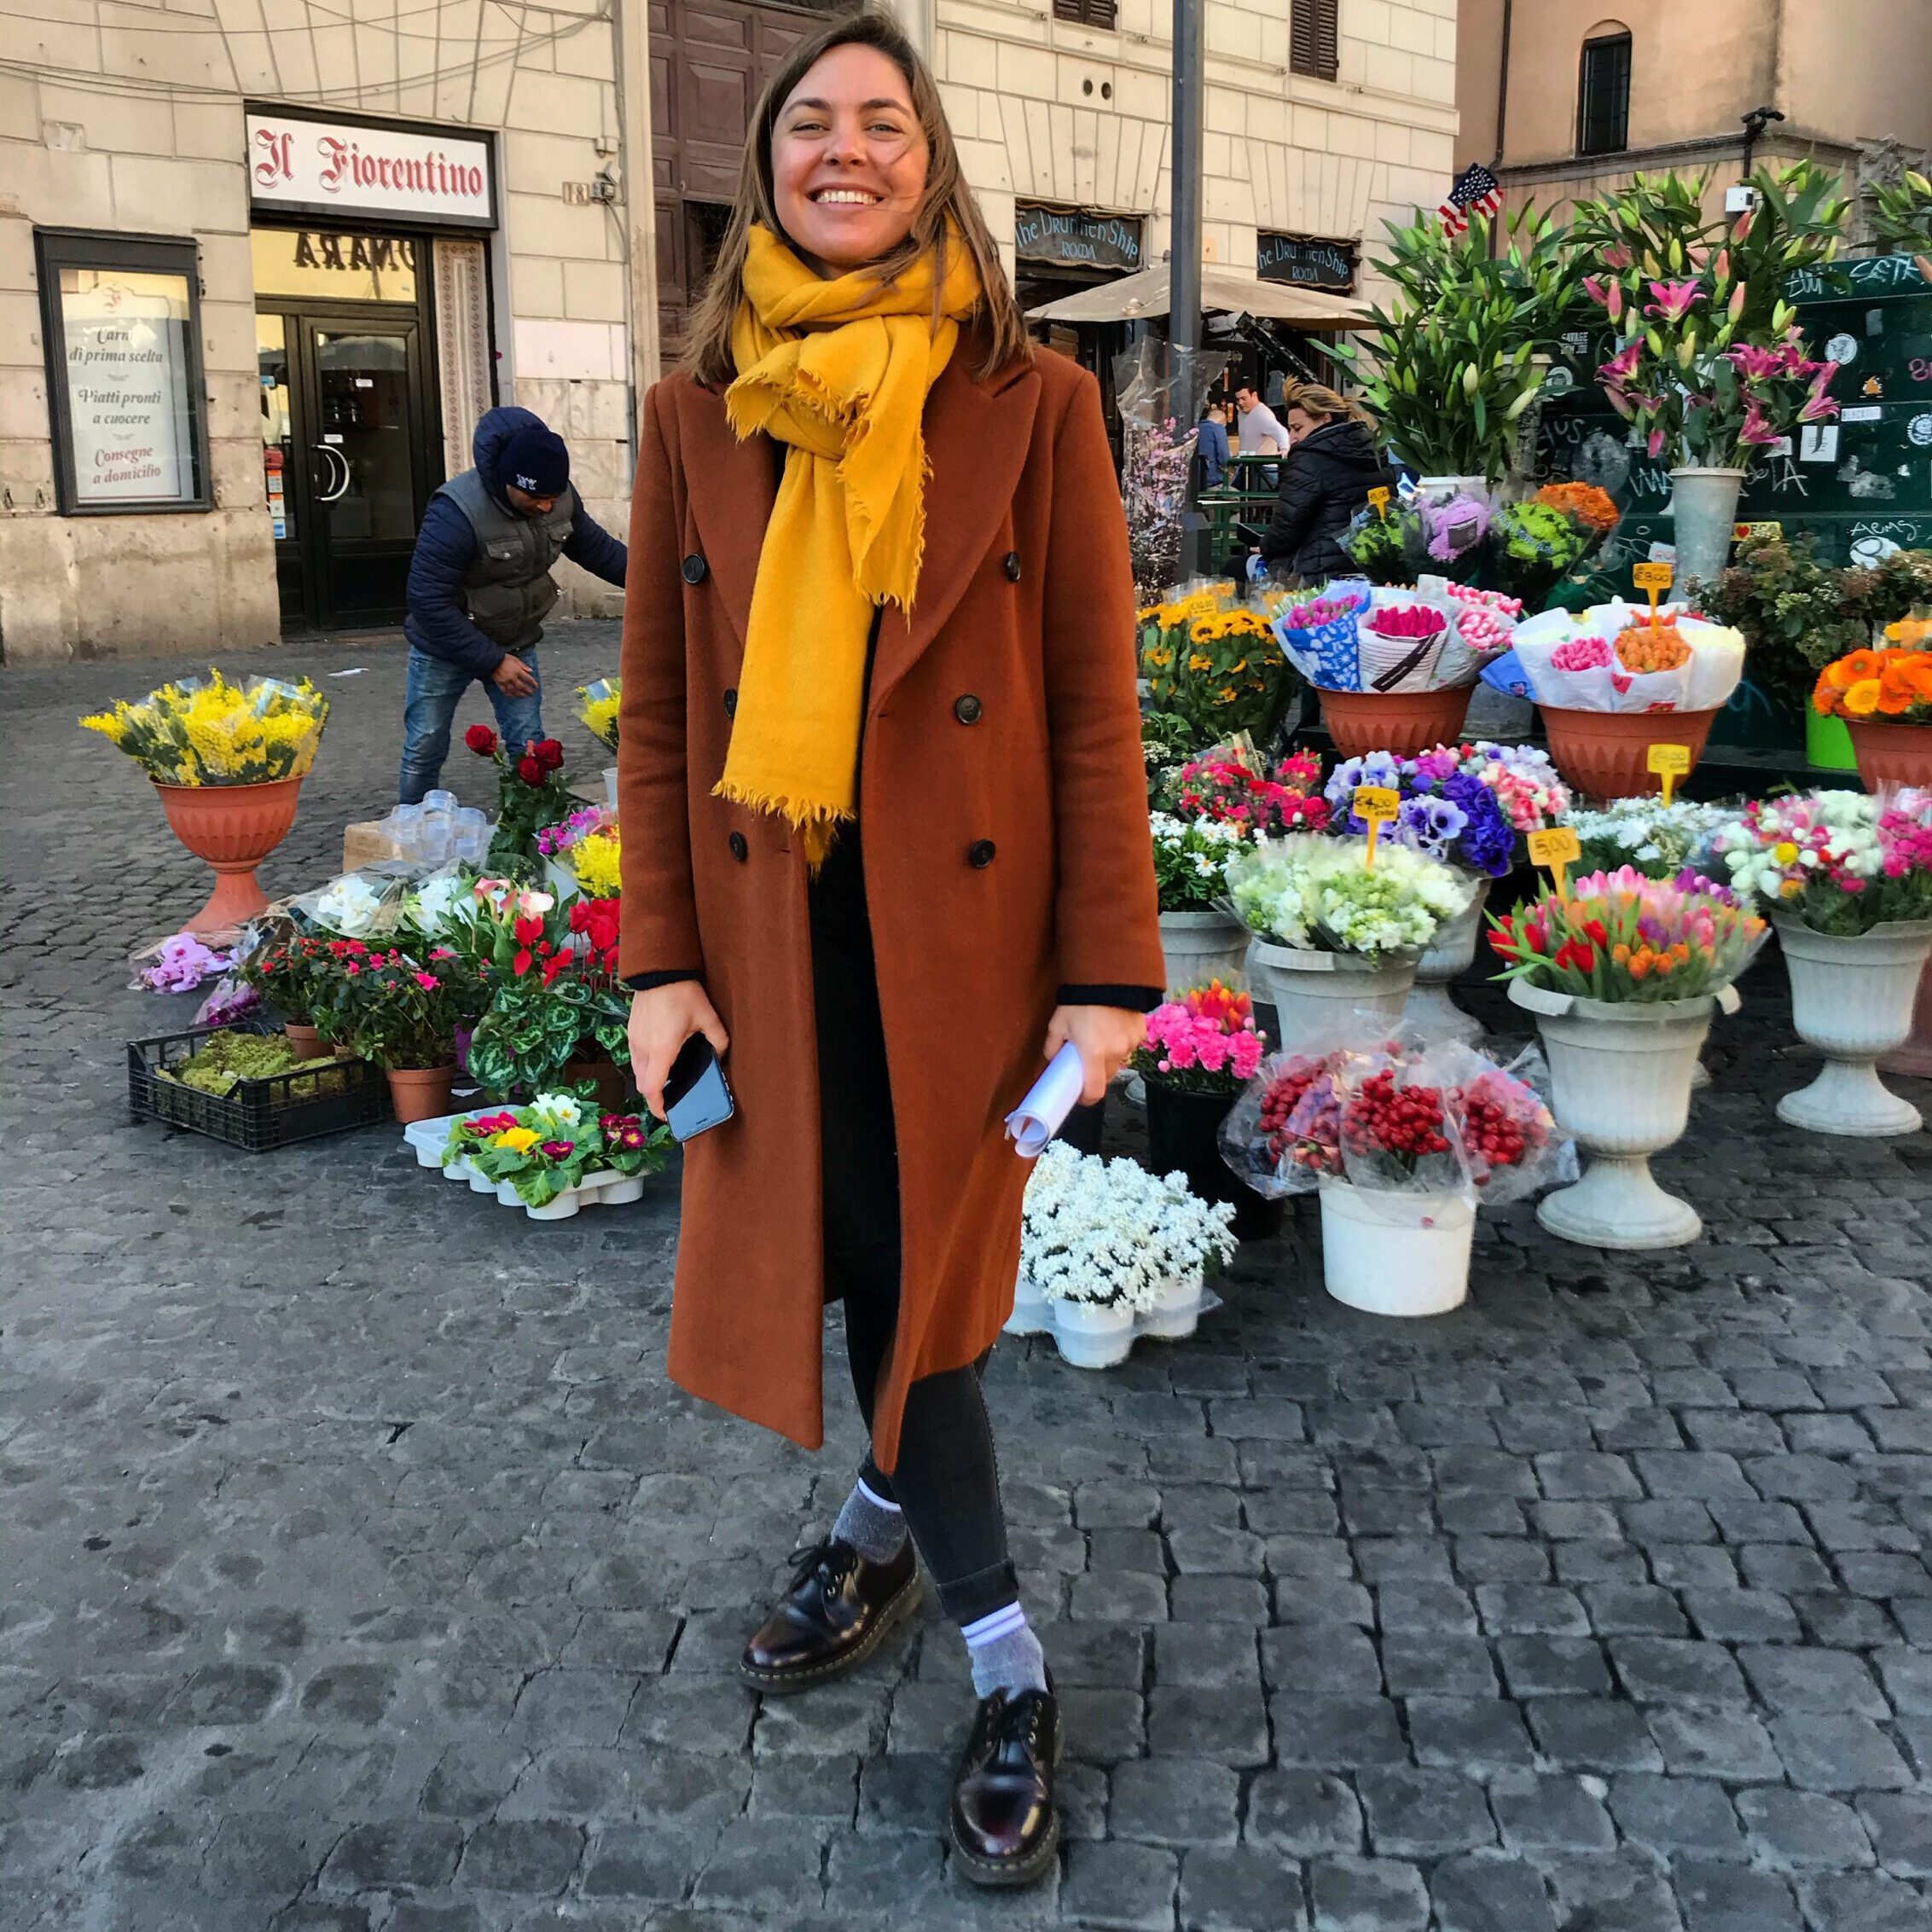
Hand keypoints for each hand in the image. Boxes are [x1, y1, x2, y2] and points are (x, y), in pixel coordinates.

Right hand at [491, 654, 537, 697]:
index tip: (536, 686)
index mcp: (517, 671)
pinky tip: (512, 696)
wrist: (491, 660)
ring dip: (520, 695)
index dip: (533, 683)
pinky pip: (505, 691)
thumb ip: (523, 666)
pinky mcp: (500, 683)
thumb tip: (530, 670)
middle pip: (522, 687)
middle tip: (531, 694)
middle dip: (528, 691)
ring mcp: (506, 682)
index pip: (528, 679)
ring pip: (514, 691)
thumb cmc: (503, 658)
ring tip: (523, 696)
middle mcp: (513, 678)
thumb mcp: (515, 659)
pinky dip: (509, 694)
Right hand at [629, 982, 728, 1121]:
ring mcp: (634, 1040)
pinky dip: (645, 1067)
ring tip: (667, 1082)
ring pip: (637, 1072)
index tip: (667, 1115)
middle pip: (643, 1084)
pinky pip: (635, 1058)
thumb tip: (721, 1055)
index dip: (658, 1106)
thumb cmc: (682, 993)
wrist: (659, 970)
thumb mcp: (708, 1017)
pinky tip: (660, 1061)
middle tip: (671, 1100)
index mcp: (662, 1050)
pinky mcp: (631, 1032)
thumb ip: (718, 1040)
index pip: (653, 1089)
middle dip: (655, 1097)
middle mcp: (644, 1049)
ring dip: (649, 1082)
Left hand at [1043, 1004, 1145, 1106]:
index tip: (1080, 1096)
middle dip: (1096, 1075)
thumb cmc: (1078, 1002)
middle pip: (1107, 1077)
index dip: (1087, 1098)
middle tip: (1086, 1063)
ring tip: (1099, 1040)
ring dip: (1109, 1058)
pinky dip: (1121, 1043)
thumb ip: (1052, 1047)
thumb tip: (1053, 1060)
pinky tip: (1112, 1028)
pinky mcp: (1140, 1033)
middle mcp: (1115, 1052)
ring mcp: (1131, 1043)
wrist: (1106, 977)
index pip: (1094, 1091)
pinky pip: (1129, 1046)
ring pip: (1119, 1061)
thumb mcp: (1057, 1024)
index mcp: (1093, 1054)